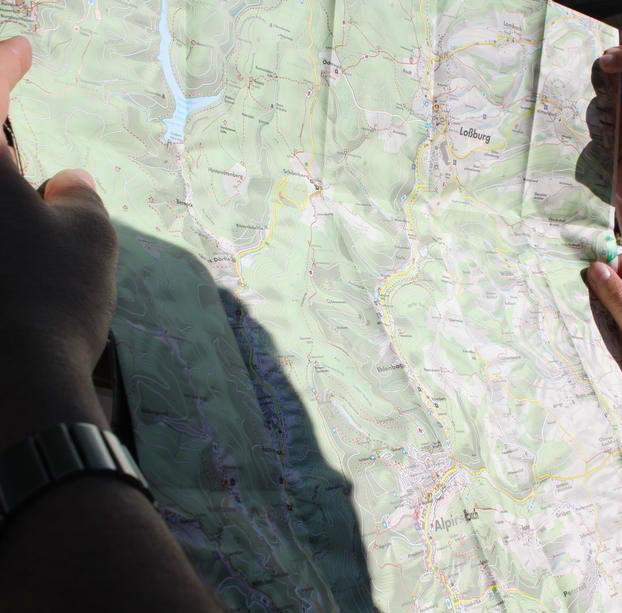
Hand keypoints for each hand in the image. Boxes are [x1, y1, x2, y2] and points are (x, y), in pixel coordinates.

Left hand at [0, 36, 116, 446]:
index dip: (4, 66)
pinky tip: (12, 264)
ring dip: (0, 203)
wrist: (12, 389)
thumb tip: (62, 184)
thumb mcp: (91, 235)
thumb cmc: (56, 297)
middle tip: (24, 172)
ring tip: (26, 226)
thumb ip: (78, 195)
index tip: (21, 48)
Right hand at [587, 250, 621, 431]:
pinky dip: (604, 318)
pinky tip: (589, 325)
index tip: (595, 276)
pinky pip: (618, 318)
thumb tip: (594, 268)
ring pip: (621, 299)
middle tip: (583, 291)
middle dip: (608, 283)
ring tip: (584, 308)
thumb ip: (617, 298)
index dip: (619, 263)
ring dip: (604, 302)